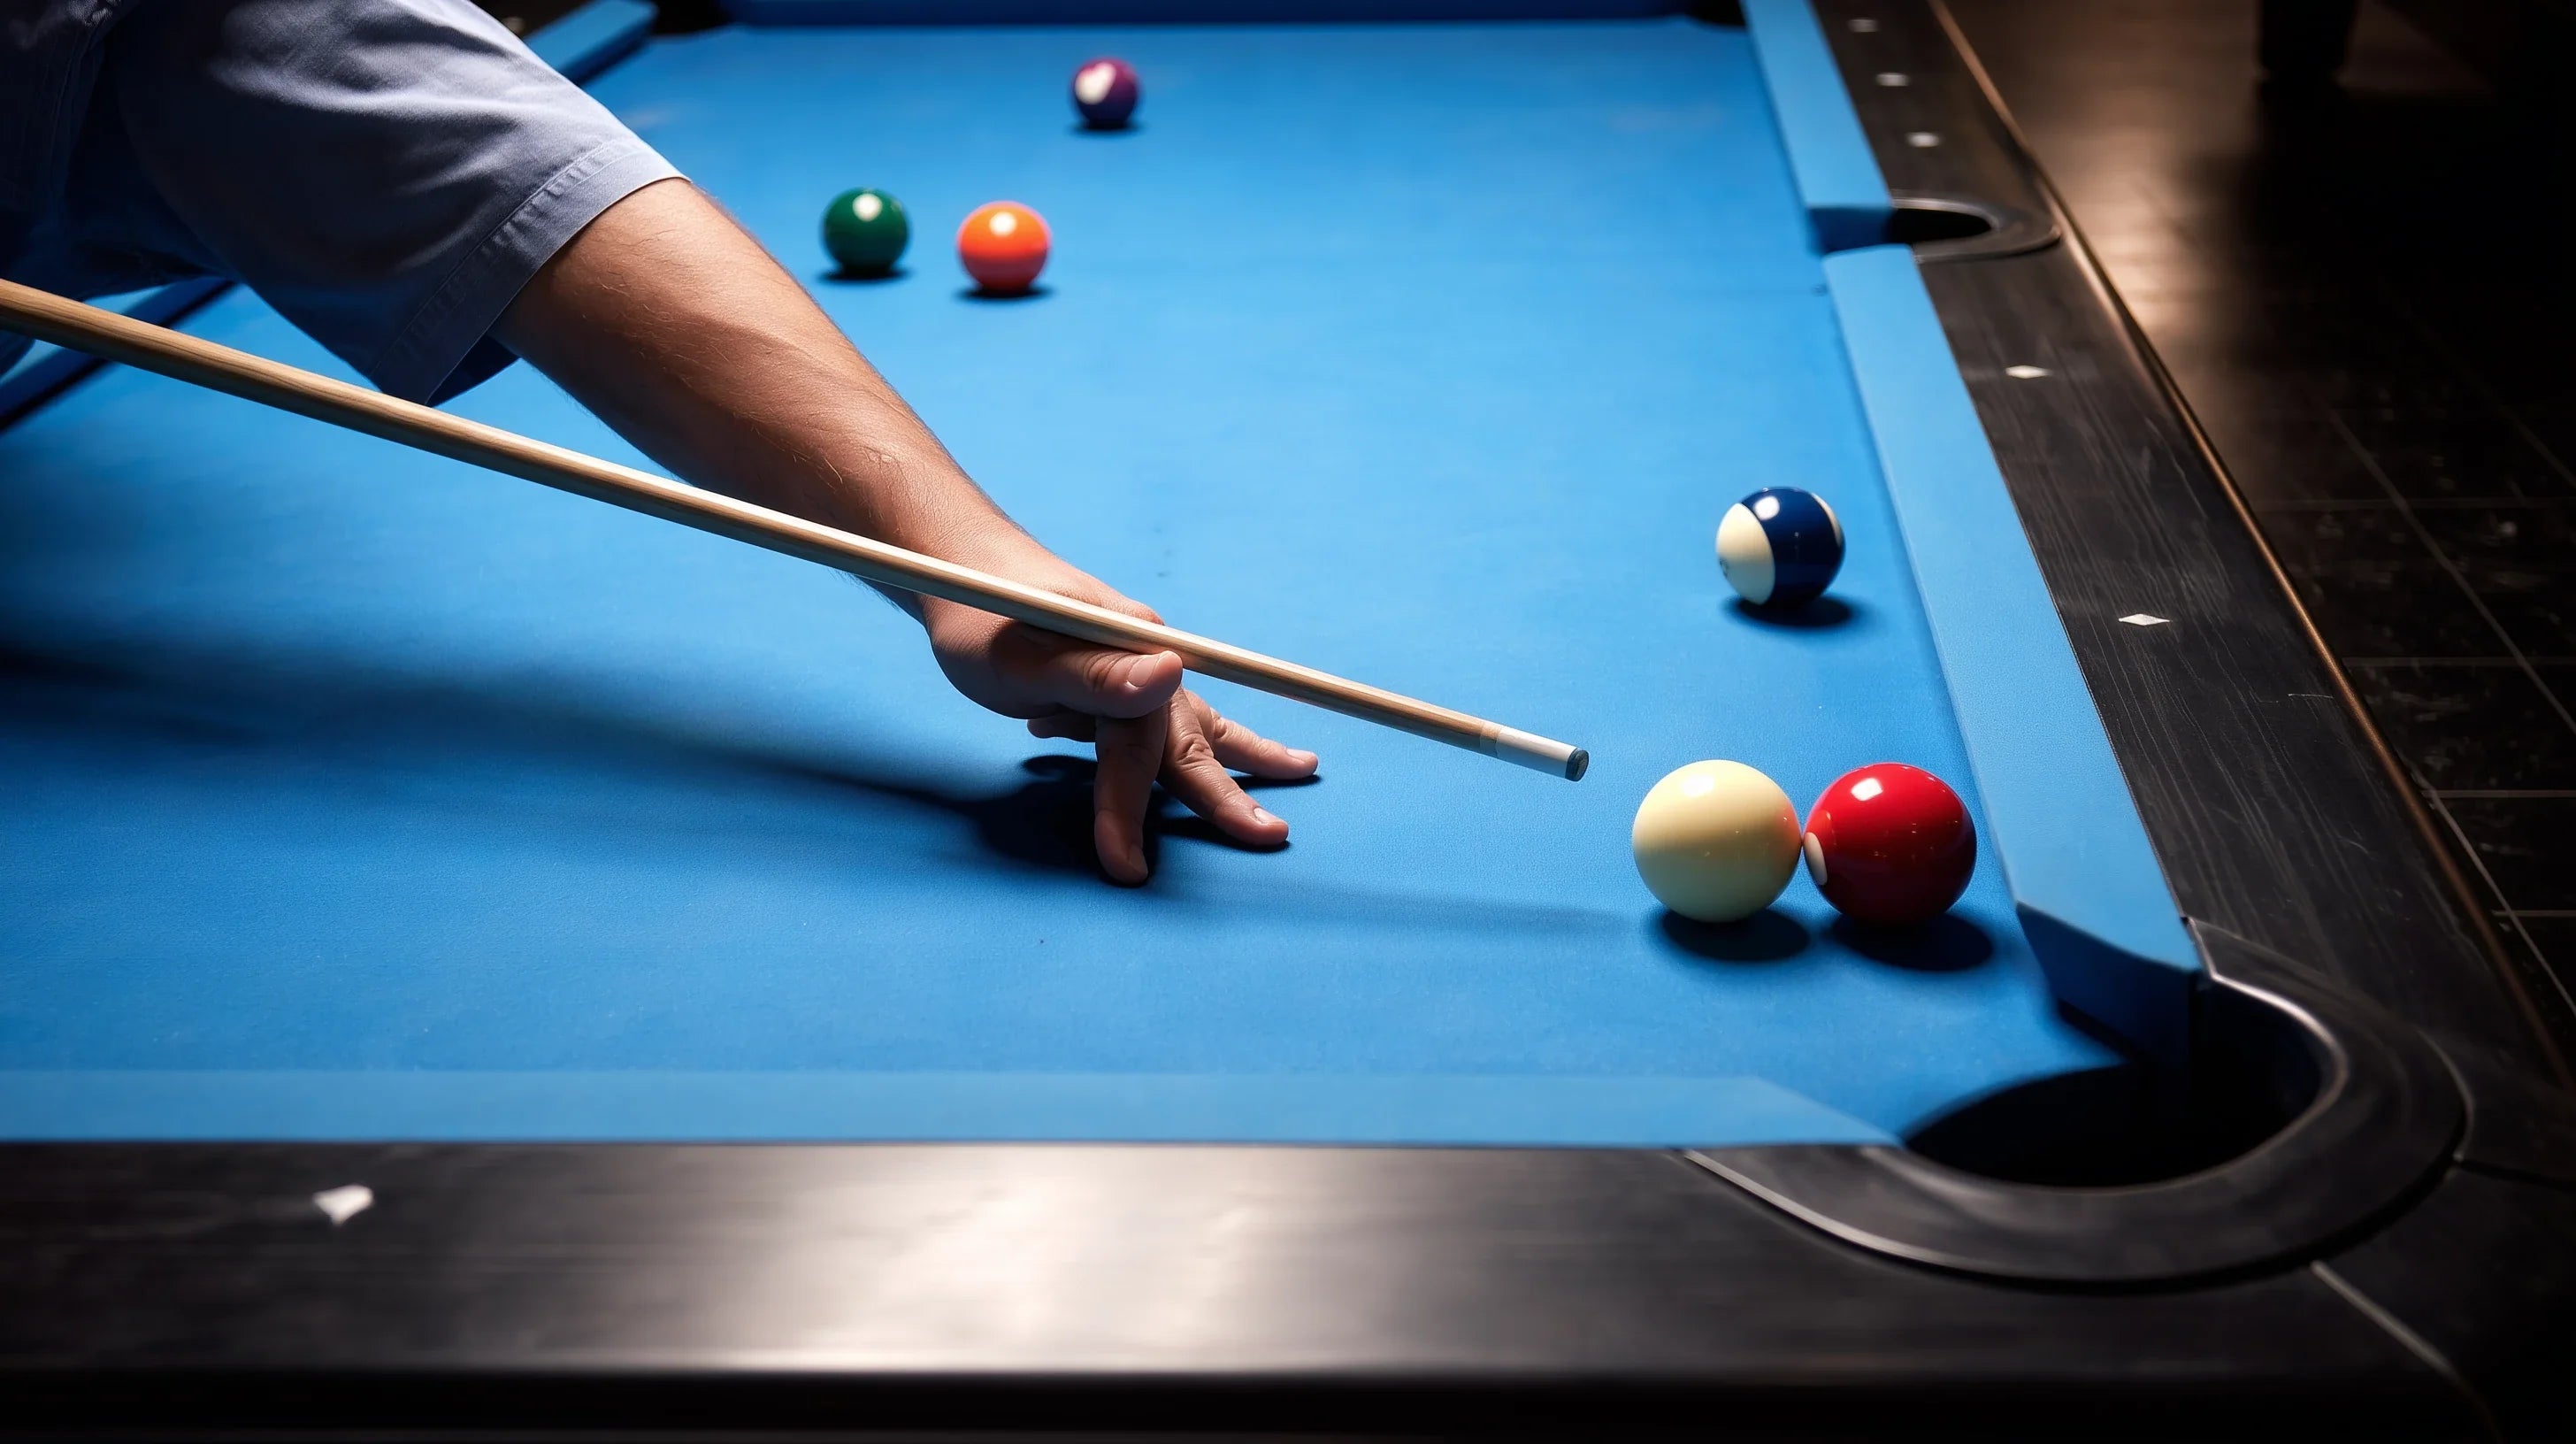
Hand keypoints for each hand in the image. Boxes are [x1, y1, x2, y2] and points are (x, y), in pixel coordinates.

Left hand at [918, 534, 1317, 883]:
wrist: (957, 565)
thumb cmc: (979, 616)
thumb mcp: (1022, 657)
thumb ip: (1094, 675)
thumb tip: (1172, 675)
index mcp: (1131, 653)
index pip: (1139, 749)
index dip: (1132, 810)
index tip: (1127, 869)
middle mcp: (1145, 655)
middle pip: (1189, 737)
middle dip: (1230, 792)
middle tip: (1275, 835)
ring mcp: (1133, 660)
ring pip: (1189, 721)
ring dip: (1238, 752)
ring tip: (1297, 765)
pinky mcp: (1112, 668)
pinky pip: (1151, 718)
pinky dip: (1170, 743)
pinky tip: (1182, 759)